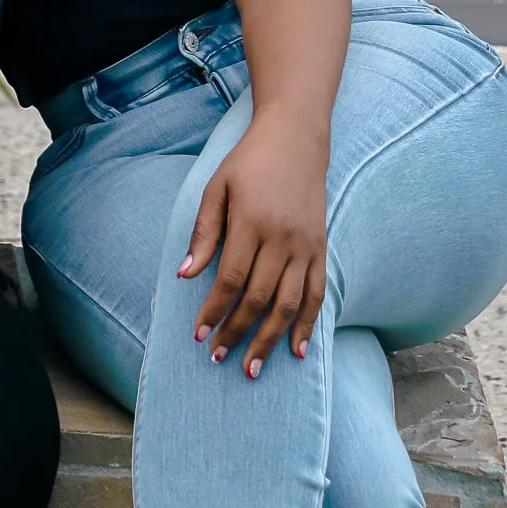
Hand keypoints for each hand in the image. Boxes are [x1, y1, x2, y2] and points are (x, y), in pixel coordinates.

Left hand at [179, 118, 326, 377]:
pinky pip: (317, 295)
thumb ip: (203, 233)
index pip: (230, 278)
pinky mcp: (321, 250)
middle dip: (237, 332)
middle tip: (218, 357)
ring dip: (269, 340)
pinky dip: (308, 325)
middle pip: (258, 298)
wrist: (296, 139)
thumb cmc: (249, 163)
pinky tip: (296, 350)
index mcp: (251, 221)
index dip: (214, 309)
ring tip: (252, 368)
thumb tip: (185, 276)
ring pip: (289, 305)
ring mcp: (306, 247)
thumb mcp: (216, 187)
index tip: (199, 333)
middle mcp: (282, 239)